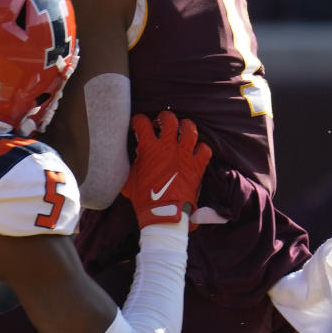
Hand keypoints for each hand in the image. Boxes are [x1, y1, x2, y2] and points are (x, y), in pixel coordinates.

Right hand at [122, 110, 211, 225]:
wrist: (163, 214)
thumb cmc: (143, 199)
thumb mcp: (128, 180)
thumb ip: (129, 165)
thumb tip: (127, 159)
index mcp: (148, 149)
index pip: (142, 122)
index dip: (138, 121)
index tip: (137, 126)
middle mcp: (168, 147)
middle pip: (169, 119)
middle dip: (164, 118)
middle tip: (162, 124)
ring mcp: (184, 155)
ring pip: (190, 128)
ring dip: (185, 127)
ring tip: (181, 131)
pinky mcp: (197, 165)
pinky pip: (204, 149)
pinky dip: (201, 148)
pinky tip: (195, 151)